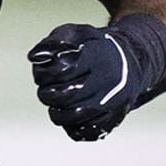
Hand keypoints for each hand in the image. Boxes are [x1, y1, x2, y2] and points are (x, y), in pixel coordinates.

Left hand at [28, 23, 146, 141]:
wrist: (129, 61)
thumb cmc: (95, 48)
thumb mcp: (75, 33)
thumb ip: (53, 42)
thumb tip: (35, 57)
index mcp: (95, 58)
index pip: (60, 71)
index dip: (44, 73)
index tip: (48, 71)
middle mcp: (107, 81)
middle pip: (62, 96)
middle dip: (47, 94)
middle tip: (50, 88)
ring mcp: (113, 102)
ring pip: (73, 117)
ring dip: (57, 112)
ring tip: (59, 102)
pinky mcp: (115, 119)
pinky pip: (86, 132)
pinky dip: (73, 126)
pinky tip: (72, 113)